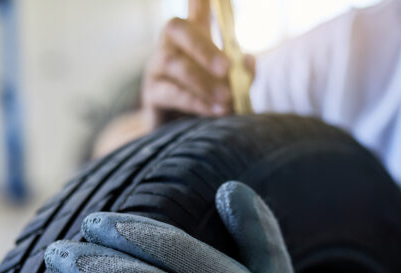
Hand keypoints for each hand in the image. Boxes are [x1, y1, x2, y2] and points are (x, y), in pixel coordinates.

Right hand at [142, 0, 254, 128]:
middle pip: (177, 29)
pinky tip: (215, 110)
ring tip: (227, 99)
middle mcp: (170, 45)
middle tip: (227, 68)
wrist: (182, 132)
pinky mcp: (152, 93)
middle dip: (204, 47)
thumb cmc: (208, 100)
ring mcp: (156, 68)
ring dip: (203, 82)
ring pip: (174, 65)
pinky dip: (196, 102)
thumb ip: (242, 72)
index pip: (196, 7)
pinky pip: (171, 93)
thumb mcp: (230, 85)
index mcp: (192, 36)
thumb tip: (248, 60)